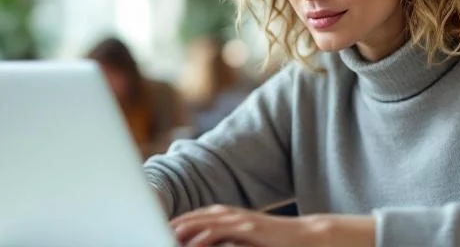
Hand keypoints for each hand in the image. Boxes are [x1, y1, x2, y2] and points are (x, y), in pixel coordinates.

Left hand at [170, 204, 375, 246]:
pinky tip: (193, 240)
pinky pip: (224, 229)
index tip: (156, 231)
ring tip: (165, 234)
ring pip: (206, 221)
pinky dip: (206, 232)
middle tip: (151, 231)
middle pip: (196, 216)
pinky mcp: (251, 228)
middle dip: (174, 224)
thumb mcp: (247, 244)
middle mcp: (232, 215)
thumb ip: (229, 244)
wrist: (308, 238)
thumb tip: (205, 246)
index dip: (176, 224)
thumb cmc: (277, 244)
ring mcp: (242, 220)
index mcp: (230, 218)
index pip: (196, 218)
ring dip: (184, 227)